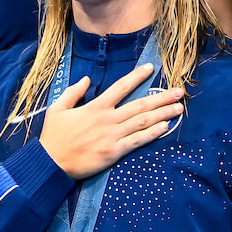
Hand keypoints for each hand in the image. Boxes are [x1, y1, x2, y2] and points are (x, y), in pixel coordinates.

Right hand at [39, 64, 184, 179]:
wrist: (51, 162)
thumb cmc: (53, 136)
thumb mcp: (56, 109)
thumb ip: (72, 92)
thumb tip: (85, 79)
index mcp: (95, 107)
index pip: (121, 87)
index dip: (137, 76)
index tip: (151, 68)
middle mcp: (107, 119)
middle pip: (140, 105)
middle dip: (161, 97)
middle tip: (180, 92)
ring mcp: (112, 135)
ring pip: (143, 121)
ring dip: (163, 114)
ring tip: (179, 108)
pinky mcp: (114, 152)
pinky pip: (138, 140)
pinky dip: (153, 133)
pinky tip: (165, 127)